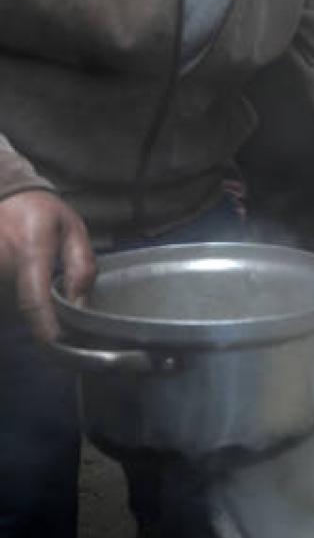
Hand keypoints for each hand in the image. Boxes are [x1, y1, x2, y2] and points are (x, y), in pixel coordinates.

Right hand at [0, 190, 93, 340]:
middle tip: (63, 317)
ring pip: (8, 308)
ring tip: (42, 294)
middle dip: (43, 318)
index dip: (45, 328)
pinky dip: (13, 302)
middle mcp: (1, 262)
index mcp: (29, 250)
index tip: (58, 345)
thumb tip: (81, 305)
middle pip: (20, 310)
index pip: (33, 299)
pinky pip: (3, 302)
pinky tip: (25, 289)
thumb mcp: (73, 230)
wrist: (1, 193)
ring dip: (26, 310)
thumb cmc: (41, 212)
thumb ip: (81, 266)